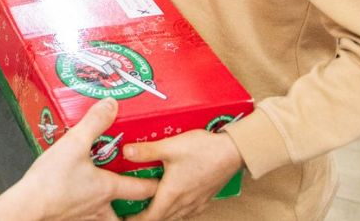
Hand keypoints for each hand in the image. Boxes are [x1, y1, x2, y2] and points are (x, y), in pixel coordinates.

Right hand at [0, 99, 158, 220]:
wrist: (27, 207)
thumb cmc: (50, 180)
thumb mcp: (74, 143)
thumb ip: (94, 122)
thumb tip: (111, 105)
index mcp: (107, 188)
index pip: (142, 189)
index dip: (154, 184)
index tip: (162, 179)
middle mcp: (100, 207)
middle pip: (126, 214)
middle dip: (134, 209)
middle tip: (137, 197)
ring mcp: (84, 216)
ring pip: (107, 220)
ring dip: (111, 213)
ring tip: (109, 202)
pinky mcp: (68, 218)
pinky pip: (85, 218)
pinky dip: (87, 212)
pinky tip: (79, 202)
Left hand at [125, 130, 244, 219]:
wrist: (234, 151)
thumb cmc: (204, 149)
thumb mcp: (170, 146)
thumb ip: (147, 151)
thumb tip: (125, 151)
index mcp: (172, 194)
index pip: (150, 217)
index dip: (137, 220)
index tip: (125, 218)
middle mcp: (184, 203)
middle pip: (162, 219)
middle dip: (147, 218)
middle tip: (133, 212)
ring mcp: (196, 202)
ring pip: (175, 217)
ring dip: (162, 215)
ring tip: (151, 207)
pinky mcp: (206, 198)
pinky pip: (188, 213)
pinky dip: (177, 212)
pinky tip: (175, 203)